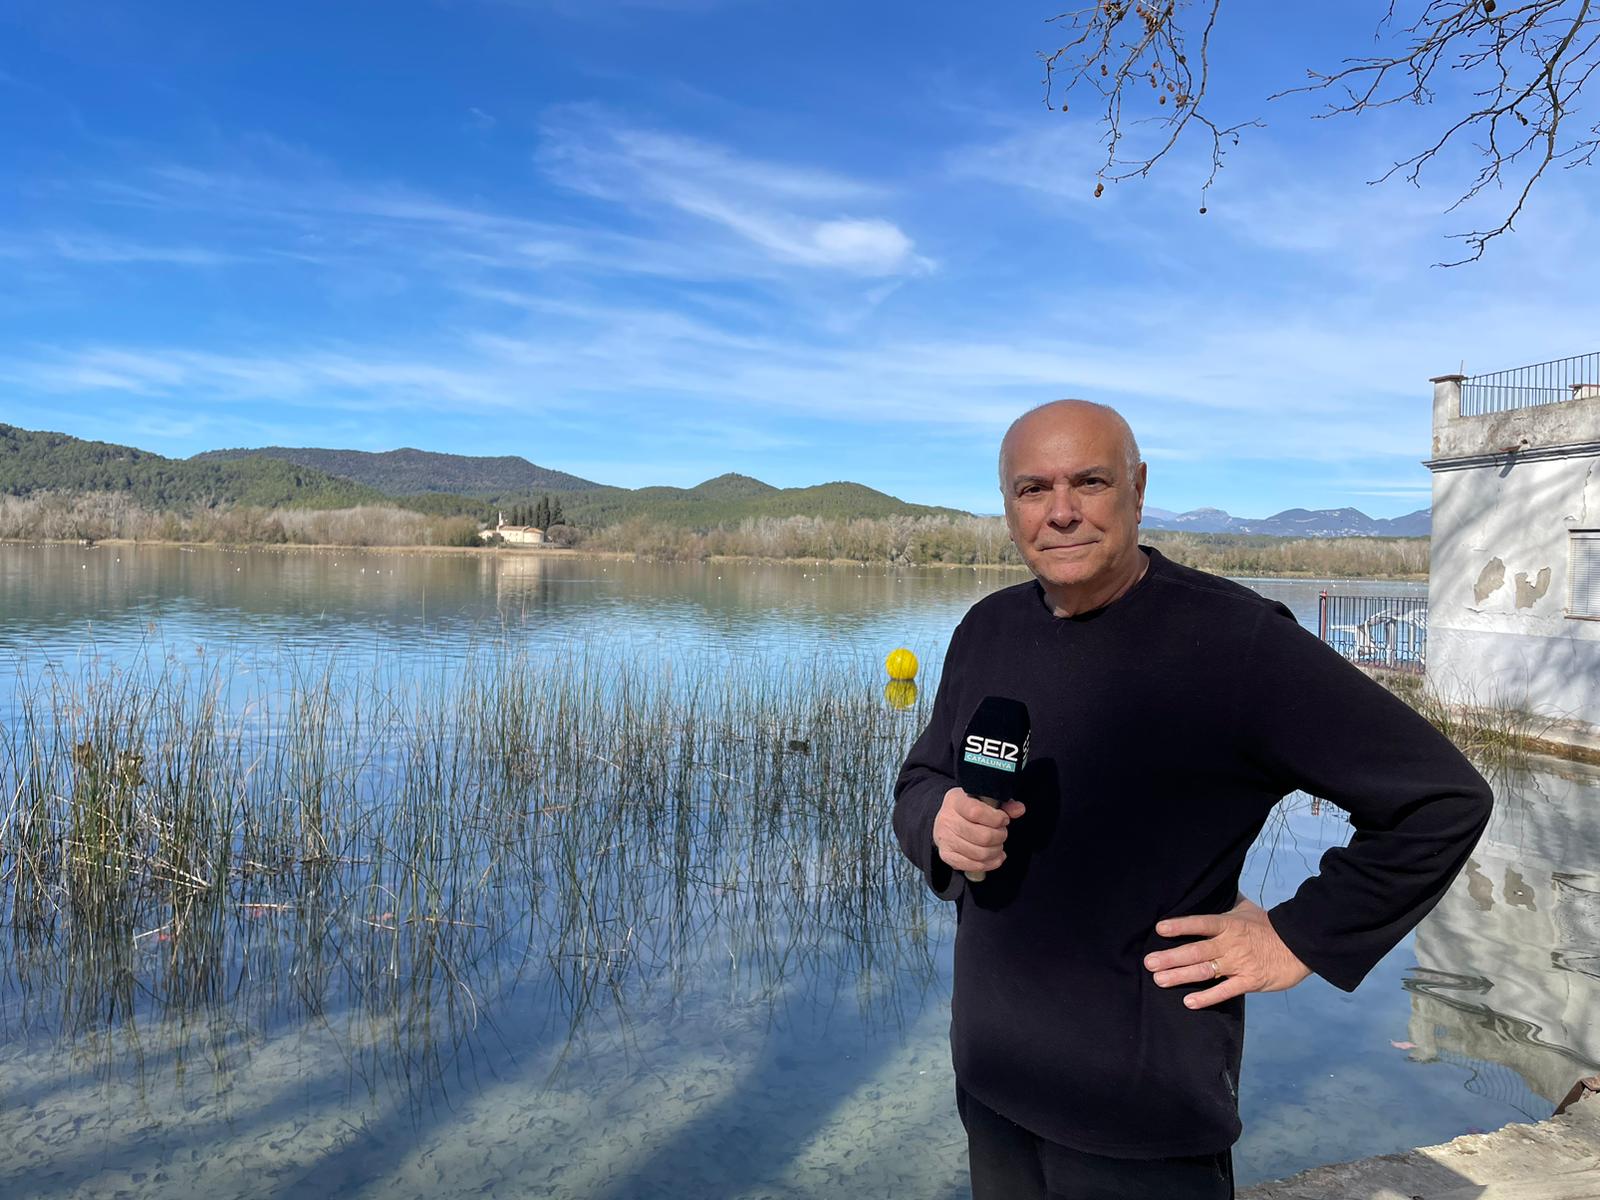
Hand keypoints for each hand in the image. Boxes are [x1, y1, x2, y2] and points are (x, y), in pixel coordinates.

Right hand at [932, 787, 1025, 877]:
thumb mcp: (984, 799)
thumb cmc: (968, 808)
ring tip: (998, 845)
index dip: (996, 819)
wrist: (947, 819)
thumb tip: (1019, 809)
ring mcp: (945, 839)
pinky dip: (989, 864)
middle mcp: (947, 820)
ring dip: (996, 851)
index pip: (977, 812)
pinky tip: (995, 857)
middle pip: (982, 836)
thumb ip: (1004, 804)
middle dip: (1000, 836)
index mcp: (956, 801)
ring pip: (979, 853)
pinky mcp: (947, 855)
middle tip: (1002, 833)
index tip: (1004, 820)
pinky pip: (972, 865)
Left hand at [1143, 894, 1310, 1010]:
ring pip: (1205, 970)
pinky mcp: (1250, 981)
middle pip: (1196, 950)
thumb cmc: (1269, 925)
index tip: (1160, 929)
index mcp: (1229, 924)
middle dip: (1171, 957)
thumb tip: (1213, 882)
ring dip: (1181, 976)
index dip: (1180, 926)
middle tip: (1149, 962)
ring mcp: (1239, 964)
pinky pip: (1225, 991)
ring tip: (1159, 980)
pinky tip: (1189, 1002)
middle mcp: (1230, 944)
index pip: (1201, 923)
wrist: (1300, 944)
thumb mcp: (1246, 908)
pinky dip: (1207, 997)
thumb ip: (1226, 900)